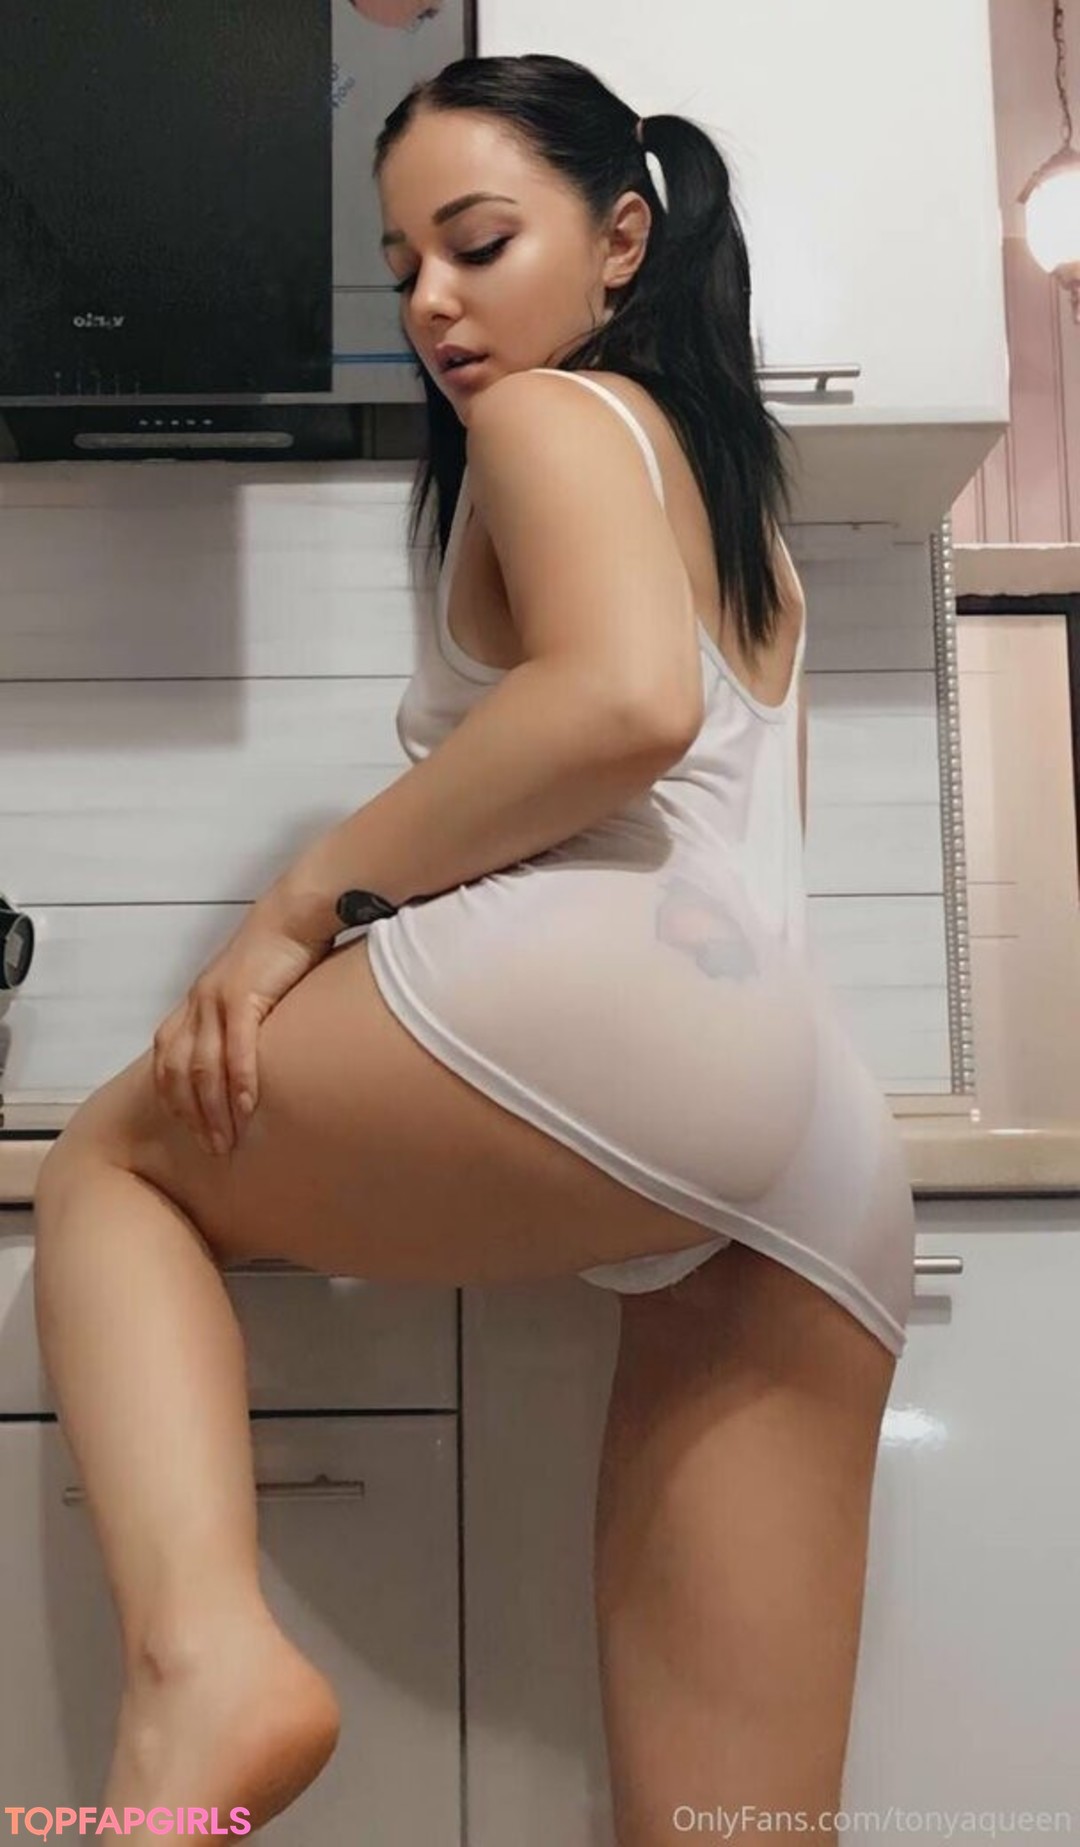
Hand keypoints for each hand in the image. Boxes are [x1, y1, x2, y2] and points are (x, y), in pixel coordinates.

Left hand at [152, 904, 333, 1155]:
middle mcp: (196, 1003)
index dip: (173, 1099)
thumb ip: (237, 1024)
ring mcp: (216, 1000)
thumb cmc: (278, 955)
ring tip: (228, 1140)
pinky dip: (239, 1082)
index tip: (189, 1130)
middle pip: (179, 1071)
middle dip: (192, 1116)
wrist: (293, 916)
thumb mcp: (246, 992)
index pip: (166, 1061)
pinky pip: (235, 1048)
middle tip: (211, 1148)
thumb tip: (243, 1063)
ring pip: (203, 1067)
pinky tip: (247, 1107)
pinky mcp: (243, 996)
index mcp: (193, 1003)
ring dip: (214, 1110)